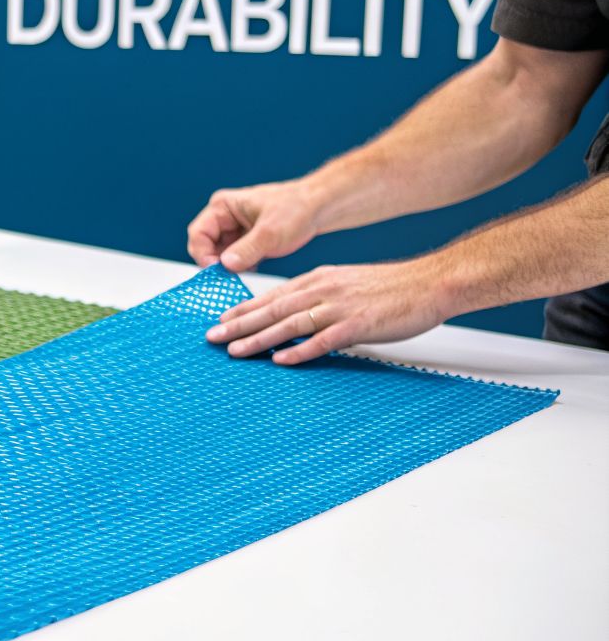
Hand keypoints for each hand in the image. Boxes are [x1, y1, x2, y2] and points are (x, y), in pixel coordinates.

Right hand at [187, 181, 323, 271]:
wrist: (320, 208)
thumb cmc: (297, 209)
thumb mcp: (270, 232)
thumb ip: (246, 250)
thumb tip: (225, 266)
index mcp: (223, 206)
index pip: (198, 233)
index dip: (203, 254)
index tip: (216, 271)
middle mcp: (224, 216)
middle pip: (205, 245)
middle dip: (215, 262)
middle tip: (228, 277)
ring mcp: (234, 229)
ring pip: (218, 253)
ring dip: (228, 265)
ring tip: (244, 271)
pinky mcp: (245, 239)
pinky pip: (232, 256)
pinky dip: (239, 266)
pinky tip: (253, 267)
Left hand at [205, 259, 456, 364]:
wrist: (430, 283)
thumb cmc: (390, 287)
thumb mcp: (345, 283)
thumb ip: (318, 296)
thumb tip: (294, 313)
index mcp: (318, 279)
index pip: (272, 296)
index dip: (244, 308)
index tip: (221, 319)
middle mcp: (323, 290)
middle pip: (272, 310)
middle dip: (239, 324)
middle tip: (212, 337)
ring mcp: (339, 308)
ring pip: (289, 325)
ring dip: (258, 339)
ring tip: (234, 351)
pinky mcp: (358, 325)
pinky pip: (322, 341)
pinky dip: (299, 351)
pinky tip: (279, 360)